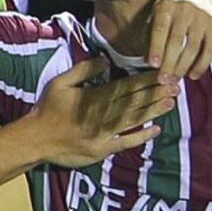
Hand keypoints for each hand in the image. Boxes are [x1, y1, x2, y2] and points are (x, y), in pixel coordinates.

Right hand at [32, 58, 178, 167]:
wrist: (35, 139)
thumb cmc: (48, 108)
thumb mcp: (60, 83)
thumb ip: (83, 70)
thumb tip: (105, 60)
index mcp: (93, 97)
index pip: (125, 86)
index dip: (146, 80)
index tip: (163, 74)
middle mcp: (101, 116)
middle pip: (133, 102)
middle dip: (156, 93)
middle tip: (176, 86)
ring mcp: (102, 135)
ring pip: (133, 120)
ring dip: (153, 112)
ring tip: (171, 103)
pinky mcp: (101, 150)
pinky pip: (124, 143)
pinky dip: (140, 136)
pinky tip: (156, 130)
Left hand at [148, 0, 211, 79]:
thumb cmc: (170, 12)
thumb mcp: (156, 16)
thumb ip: (150, 38)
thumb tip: (147, 62)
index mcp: (166, 5)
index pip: (160, 28)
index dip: (156, 48)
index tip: (153, 65)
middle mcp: (185, 8)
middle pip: (177, 40)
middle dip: (170, 63)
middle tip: (163, 80)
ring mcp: (202, 16)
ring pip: (193, 47)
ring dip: (184, 67)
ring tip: (175, 80)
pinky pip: (210, 49)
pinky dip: (201, 65)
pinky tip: (193, 75)